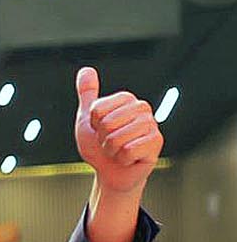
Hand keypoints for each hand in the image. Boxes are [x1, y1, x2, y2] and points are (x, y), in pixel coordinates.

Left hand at [75, 67, 161, 195]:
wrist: (110, 172)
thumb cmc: (100, 146)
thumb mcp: (87, 119)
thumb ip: (87, 94)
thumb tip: (86, 70)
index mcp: (126, 99)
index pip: (97, 110)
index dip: (93, 125)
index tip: (100, 130)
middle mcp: (142, 108)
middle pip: (107, 123)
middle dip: (103, 139)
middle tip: (110, 143)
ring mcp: (152, 124)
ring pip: (117, 139)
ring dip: (112, 150)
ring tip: (118, 150)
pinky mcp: (157, 142)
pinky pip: (128, 151)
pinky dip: (122, 159)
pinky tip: (129, 158)